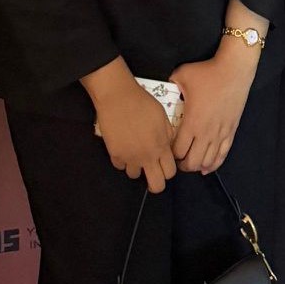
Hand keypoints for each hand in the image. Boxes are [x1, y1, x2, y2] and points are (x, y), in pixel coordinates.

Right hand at [92, 77, 178, 192]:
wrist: (118, 97)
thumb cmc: (143, 103)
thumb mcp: (163, 117)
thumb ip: (167, 135)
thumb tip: (168, 147)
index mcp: (161, 147)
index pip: (170, 173)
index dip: (168, 171)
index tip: (164, 165)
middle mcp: (146, 156)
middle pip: (156, 186)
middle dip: (156, 182)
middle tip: (152, 171)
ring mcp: (129, 158)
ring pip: (134, 176)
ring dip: (136, 167)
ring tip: (135, 154)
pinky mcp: (114, 154)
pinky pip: (120, 165)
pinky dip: (122, 160)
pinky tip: (123, 147)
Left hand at [169, 40, 258, 173]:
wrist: (234, 71)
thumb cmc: (207, 73)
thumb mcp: (181, 75)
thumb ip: (170, 83)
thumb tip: (163, 86)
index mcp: (192, 122)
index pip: (178, 150)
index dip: (171, 154)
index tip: (167, 150)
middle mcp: (206, 133)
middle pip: (192, 162)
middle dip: (182, 165)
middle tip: (177, 160)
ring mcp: (220, 134)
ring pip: (208, 161)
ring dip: (197, 166)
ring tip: (190, 162)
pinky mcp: (231, 131)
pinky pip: (223, 155)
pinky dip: (213, 164)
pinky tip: (206, 167)